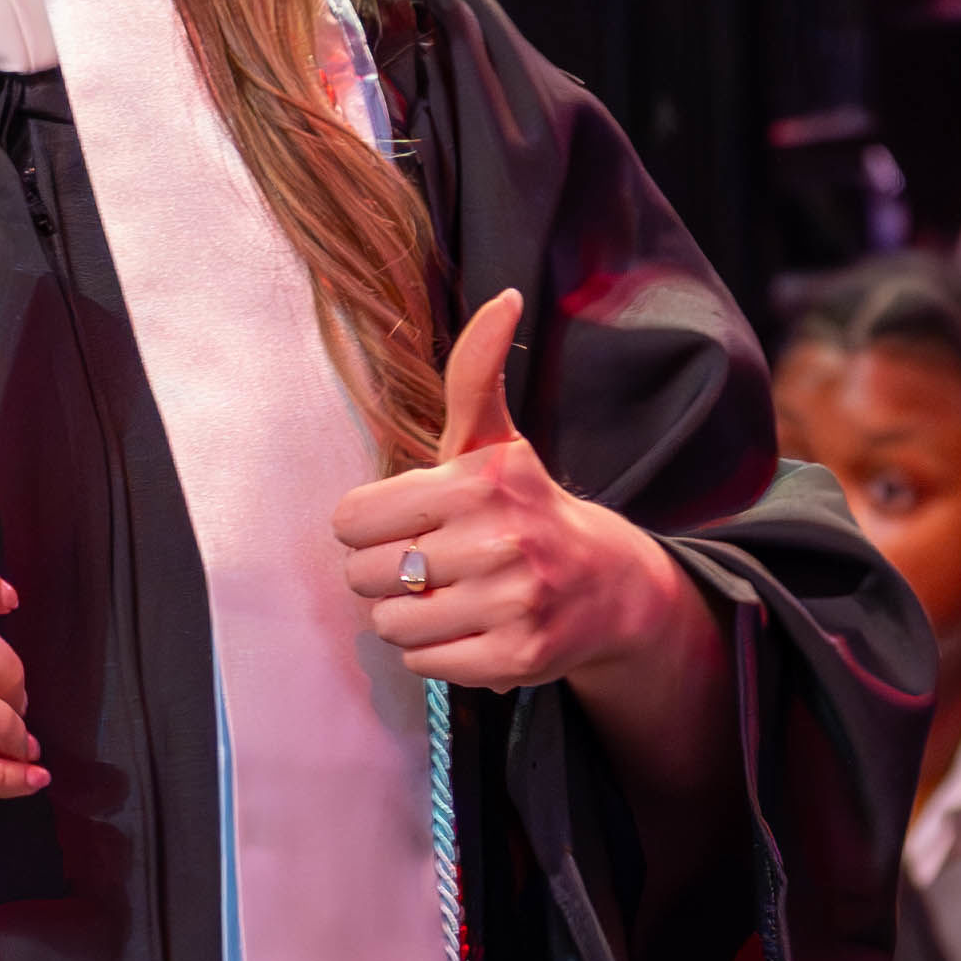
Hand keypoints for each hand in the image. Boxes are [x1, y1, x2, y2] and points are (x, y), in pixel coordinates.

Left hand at [327, 289, 690, 697]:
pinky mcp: (515, 658)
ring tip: (448, 597)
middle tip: (429, 563)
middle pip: (365, 575)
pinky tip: (469, 627)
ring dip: (407, 616)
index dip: (369, 524)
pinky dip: (434, 651)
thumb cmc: (526, 508)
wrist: (607, 586)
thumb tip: (503, 298)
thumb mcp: (495, 441)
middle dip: (386, 573)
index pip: (353, 518)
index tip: (407, 522)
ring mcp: (511, 603)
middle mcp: (499, 540)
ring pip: (391, 624)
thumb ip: (475, 372)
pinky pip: (423, 662)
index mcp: (479, 481)